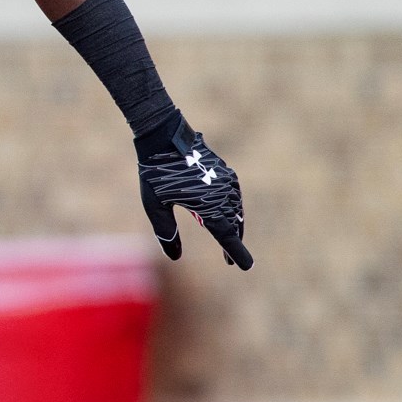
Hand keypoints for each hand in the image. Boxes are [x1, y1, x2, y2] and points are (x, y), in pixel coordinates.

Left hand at [135, 113, 251, 268]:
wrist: (164, 135)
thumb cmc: (155, 172)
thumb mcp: (155, 205)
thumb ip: (166, 232)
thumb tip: (175, 257)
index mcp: (208, 205)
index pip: (227, 237)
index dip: (237, 253)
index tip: (246, 266)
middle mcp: (223, 194)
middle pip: (234, 225)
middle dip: (233, 242)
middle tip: (230, 260)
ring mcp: (226, 181)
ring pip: (236, 210)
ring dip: (233, 225)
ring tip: (229, 239)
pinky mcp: (225, 171)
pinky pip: (233, 196)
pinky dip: (231, 209)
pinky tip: (224, 214)